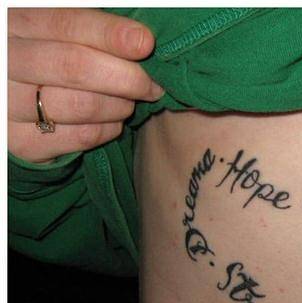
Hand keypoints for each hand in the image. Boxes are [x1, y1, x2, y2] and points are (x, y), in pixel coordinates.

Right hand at [8, 8, 163, 163]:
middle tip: (152, 85)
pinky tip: (113, 120)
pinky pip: (83, 136)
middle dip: (127, 77)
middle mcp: (6, 63)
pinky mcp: (23, 143)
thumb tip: (141, 39)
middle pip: (76, 67)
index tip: (146, 43)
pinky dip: (109, 129)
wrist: (15, 105)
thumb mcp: (59, 36)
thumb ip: (92, 33)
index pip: (66, 24)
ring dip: (120, 105)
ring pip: (83, 105)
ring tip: (130, 101)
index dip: (110, 34)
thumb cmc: (51, 60)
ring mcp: (9, 106)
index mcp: (16, 24)